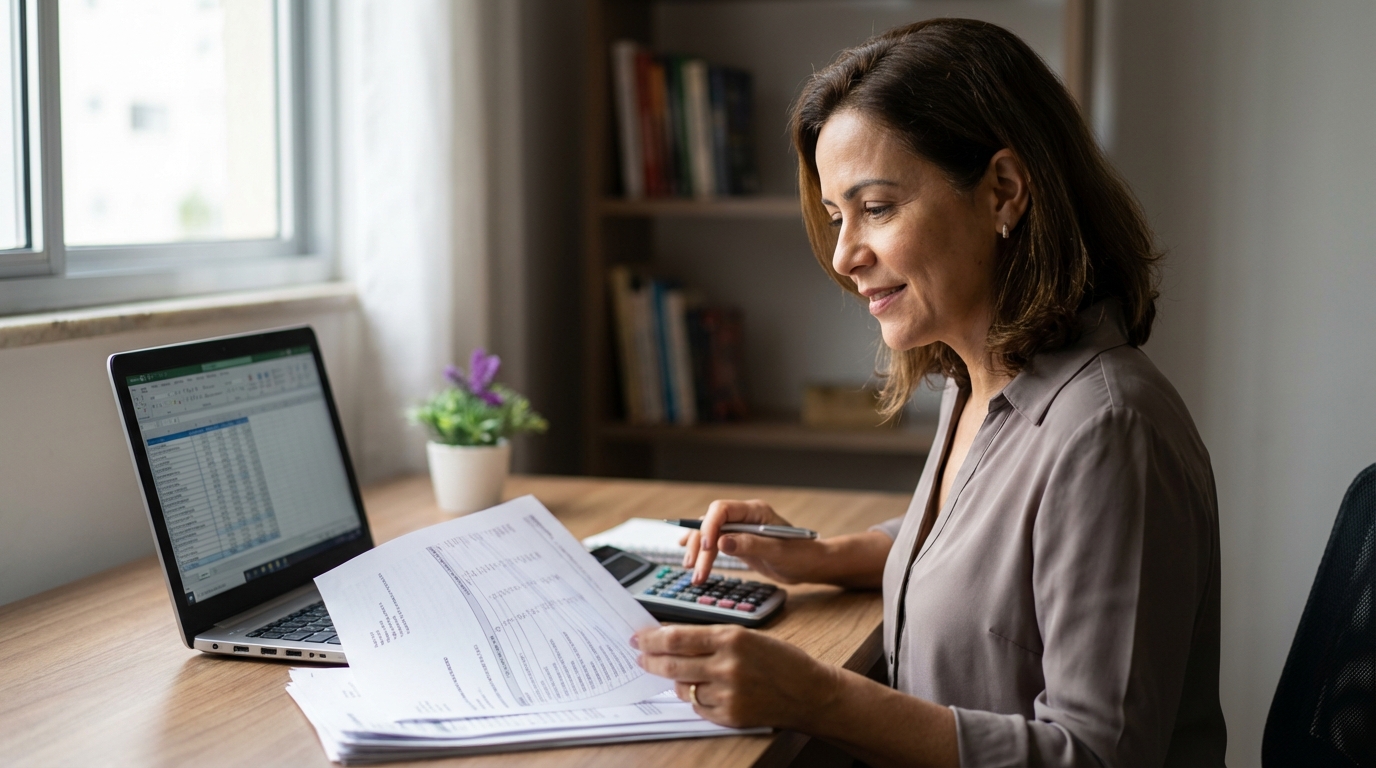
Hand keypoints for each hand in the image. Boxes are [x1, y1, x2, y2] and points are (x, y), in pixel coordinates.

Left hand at [633, 624, 839, 730]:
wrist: (810, 692)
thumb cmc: (780, 661)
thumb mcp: (747, 637)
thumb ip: (711, 640)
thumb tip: (671, 642)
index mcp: (731, 638)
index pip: (677, 637)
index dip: (652, 638)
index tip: (638, 637)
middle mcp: (727, 665)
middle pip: (672, 663)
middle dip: (650, 660)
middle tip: (639, 657)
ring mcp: (728, 693)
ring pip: (683, 687)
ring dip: (678, 681)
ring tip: (686, 675)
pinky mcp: (730, 715)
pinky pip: (699, 707)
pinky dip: (698, 699)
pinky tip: (712, 692)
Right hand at [681, 499, 825, 584]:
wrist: (809, 565)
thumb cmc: (800, 555)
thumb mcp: (777, 551)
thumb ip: (749, 545)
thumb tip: (721, 543)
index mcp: (755, 511)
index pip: (722, 510)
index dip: (709, 526)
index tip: (707, 548)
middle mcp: (744, 516)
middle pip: (711, 524)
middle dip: (701, 547)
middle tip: (697, 571)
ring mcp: (739, 529)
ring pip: (709, 534)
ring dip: (698, 552)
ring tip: (693, 573)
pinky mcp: (737, 542)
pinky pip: (713, 542)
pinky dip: (701, 549)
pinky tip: (688, 552)